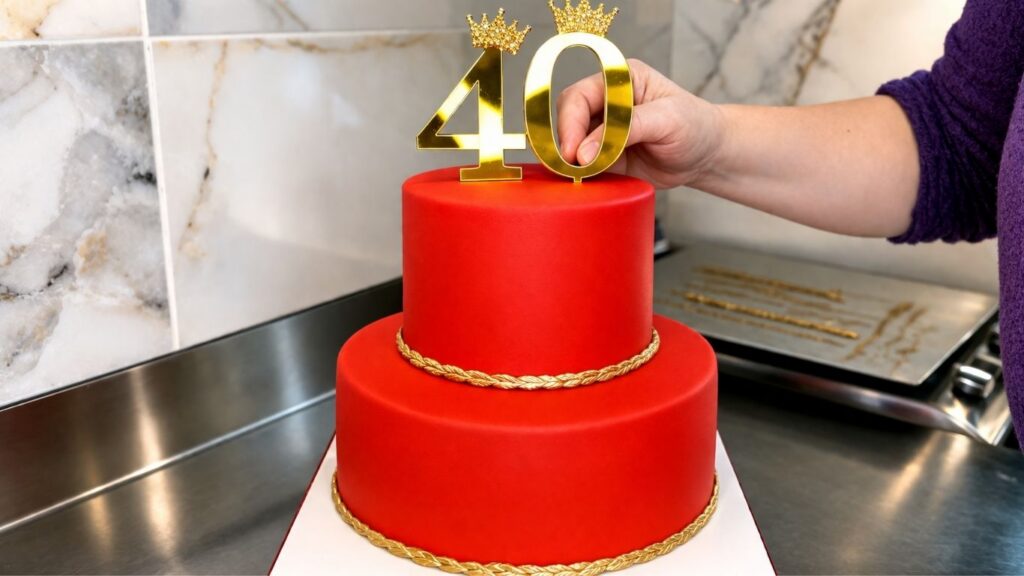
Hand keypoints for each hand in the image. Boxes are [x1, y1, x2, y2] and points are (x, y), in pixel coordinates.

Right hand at [556, 59, 724, 188]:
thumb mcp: (667, 119)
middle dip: (567, 142)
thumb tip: (584, 152)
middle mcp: (606, 102)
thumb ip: (627, 129)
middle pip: (568, 118)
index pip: (580, 95)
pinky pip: (583, 164)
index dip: (570, 121)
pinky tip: (585, 182)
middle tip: (574, 167)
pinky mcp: (605, 156)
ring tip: (579, 177)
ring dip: (571, 161)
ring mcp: (603, 130)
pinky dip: (580, 174)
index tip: (573, 150)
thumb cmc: (695, 126)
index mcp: (620, 79)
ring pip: (571, 143)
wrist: (708, 155)